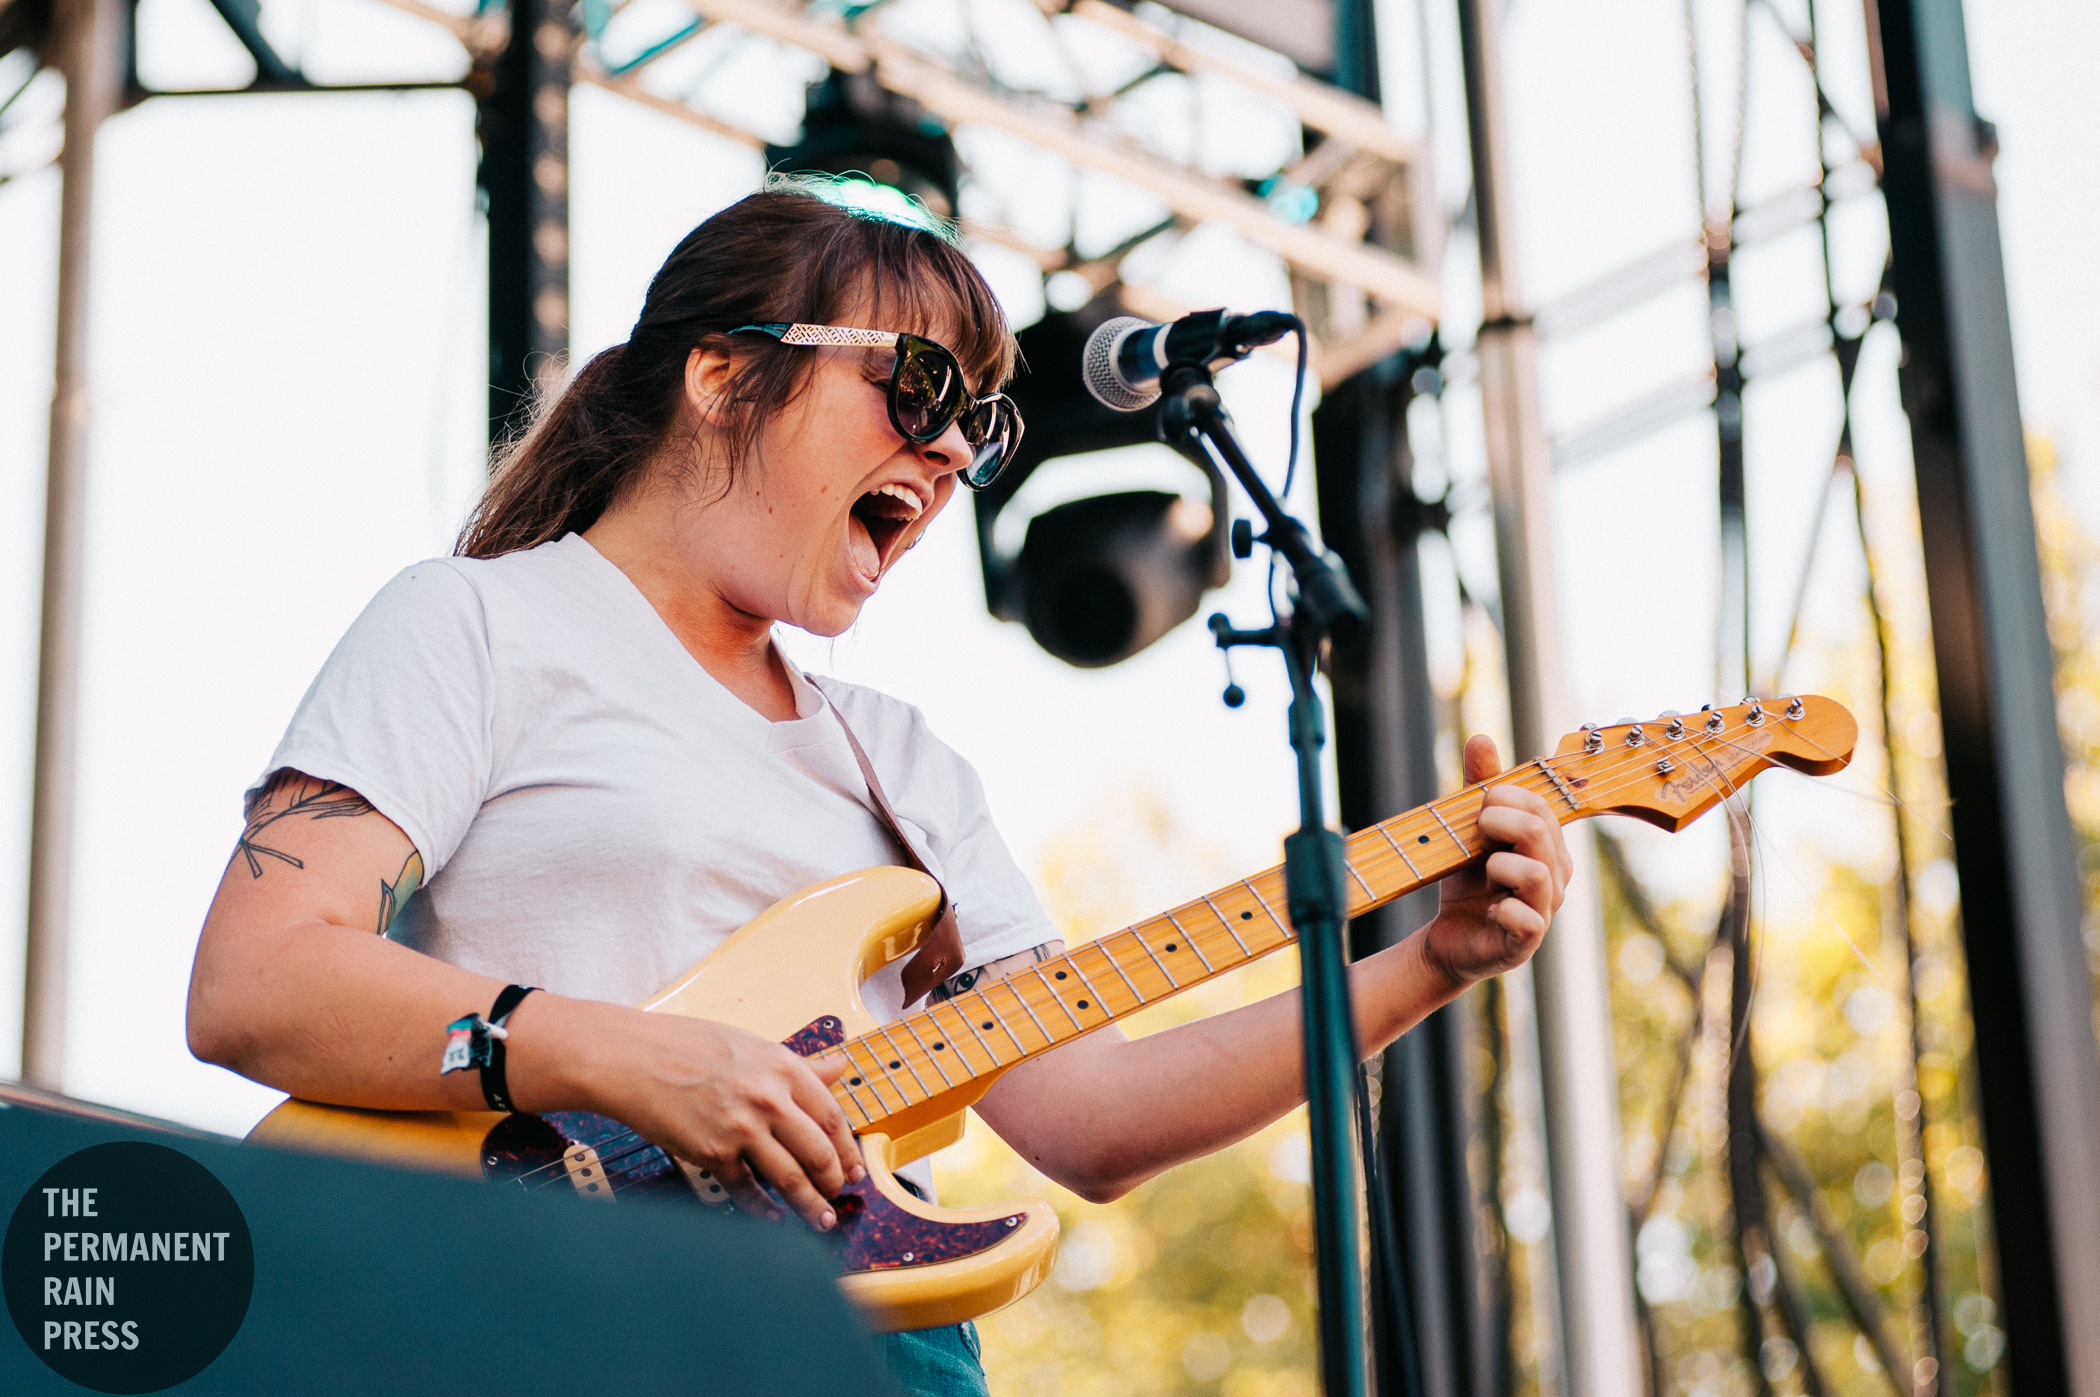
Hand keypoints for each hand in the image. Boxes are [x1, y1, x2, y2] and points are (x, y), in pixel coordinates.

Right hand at [549, 1004, 863, 1229]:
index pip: (832, 1117)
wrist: (631, 1057)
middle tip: (839, 1194)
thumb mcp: (752, 1045)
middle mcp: (769, 1098)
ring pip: (791, 1178)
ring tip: (822, 1221)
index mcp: (784, 1067)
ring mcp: (741, 1128)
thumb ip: (800, 1065)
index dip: (848, 1148)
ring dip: (811, 1206)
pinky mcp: (713, 1153)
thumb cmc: (688, 1046)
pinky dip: (764, 1211)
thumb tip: (840, 1066)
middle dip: (834, 1181)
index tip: (855, 1167)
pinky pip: (747, 1192)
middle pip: (819, 1152)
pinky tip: (775, 1219)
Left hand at [1419, 734, 1572, 989]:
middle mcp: (1555, 877)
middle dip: (1498, 822)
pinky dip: (1502, 909)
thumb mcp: (1468, 830)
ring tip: (1485, 873)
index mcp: (1549, 846)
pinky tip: (1489, 908)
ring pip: (1535, 873)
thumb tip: (1481, 737)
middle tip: (1477, 832)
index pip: (1542, 806)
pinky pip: (1528, 919)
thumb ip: (1478, 786)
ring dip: (1498, 866)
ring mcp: (1544, 910)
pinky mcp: (1527, 941)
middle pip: (1539, 831)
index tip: (1480, 804)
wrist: (1449, 937)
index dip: (1506, 797)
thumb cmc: (1468, 882)